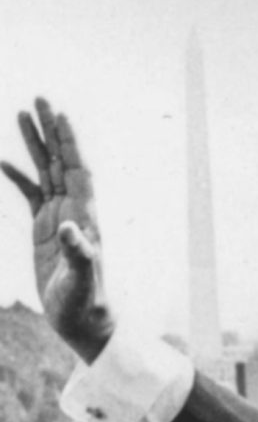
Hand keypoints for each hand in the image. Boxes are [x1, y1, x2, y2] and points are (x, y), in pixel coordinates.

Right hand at [2, 98, 114, 362]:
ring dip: (36, 145)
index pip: (78, 171)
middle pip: (63, 162)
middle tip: (40, 98)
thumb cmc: (86, 304)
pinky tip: (4, 162)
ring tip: (22, 114)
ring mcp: (59, 219)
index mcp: (85, 217)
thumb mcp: (81, 279)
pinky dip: (20, 177)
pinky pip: (32, 195)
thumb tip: (68, 227)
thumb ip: (78, 253)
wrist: (83, 322)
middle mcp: (75, 212)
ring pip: (47, 172)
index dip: (70, 143)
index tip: (60, 114)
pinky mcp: (45, 231)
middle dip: (51, 131)